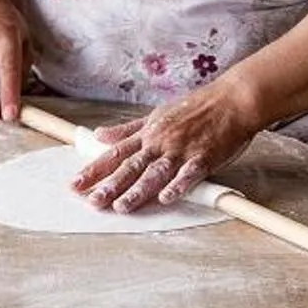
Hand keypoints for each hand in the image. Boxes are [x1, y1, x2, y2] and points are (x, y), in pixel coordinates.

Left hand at [71, 81, 260, 212]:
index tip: (75, 184)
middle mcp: (160, 142)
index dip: (95, 169)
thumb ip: (128, 129)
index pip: (116, 154)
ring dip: (138, 190)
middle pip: (131, 166)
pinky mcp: (204, 157)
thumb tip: (99, 135)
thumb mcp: (156, 115)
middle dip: (110, 185)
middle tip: (92, 202)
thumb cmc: (196, 107)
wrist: (232, 100)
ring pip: (156, 172)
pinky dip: (178, 185)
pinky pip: (189, 174)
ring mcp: (182, 150)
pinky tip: (166, 198)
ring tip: (121, 207)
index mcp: (148, 134)